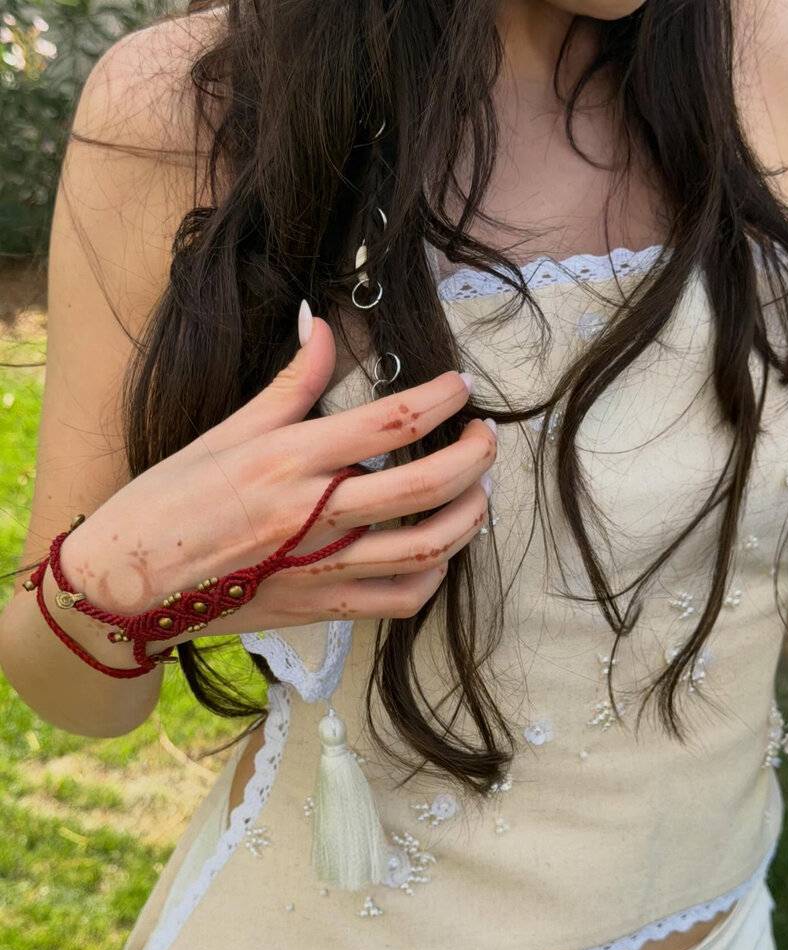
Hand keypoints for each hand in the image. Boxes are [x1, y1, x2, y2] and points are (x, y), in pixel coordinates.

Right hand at [58, 302, 496, 645]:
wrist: (126, 586)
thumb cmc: (165, 503)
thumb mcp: (224, 433)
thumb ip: (289, 384)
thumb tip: (322, 326)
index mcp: (289, 462)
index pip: (390, 421)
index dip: (441, 398)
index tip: (460, 387)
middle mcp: (314, 515)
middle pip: (426, 485)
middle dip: (474, 456)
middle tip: (483, 437)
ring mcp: (322, 568)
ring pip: (426, 548)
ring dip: (469, 516)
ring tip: (477, 492)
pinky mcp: (322, 609)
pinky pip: (400, 600)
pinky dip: (432, 577)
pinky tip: (435, 553)